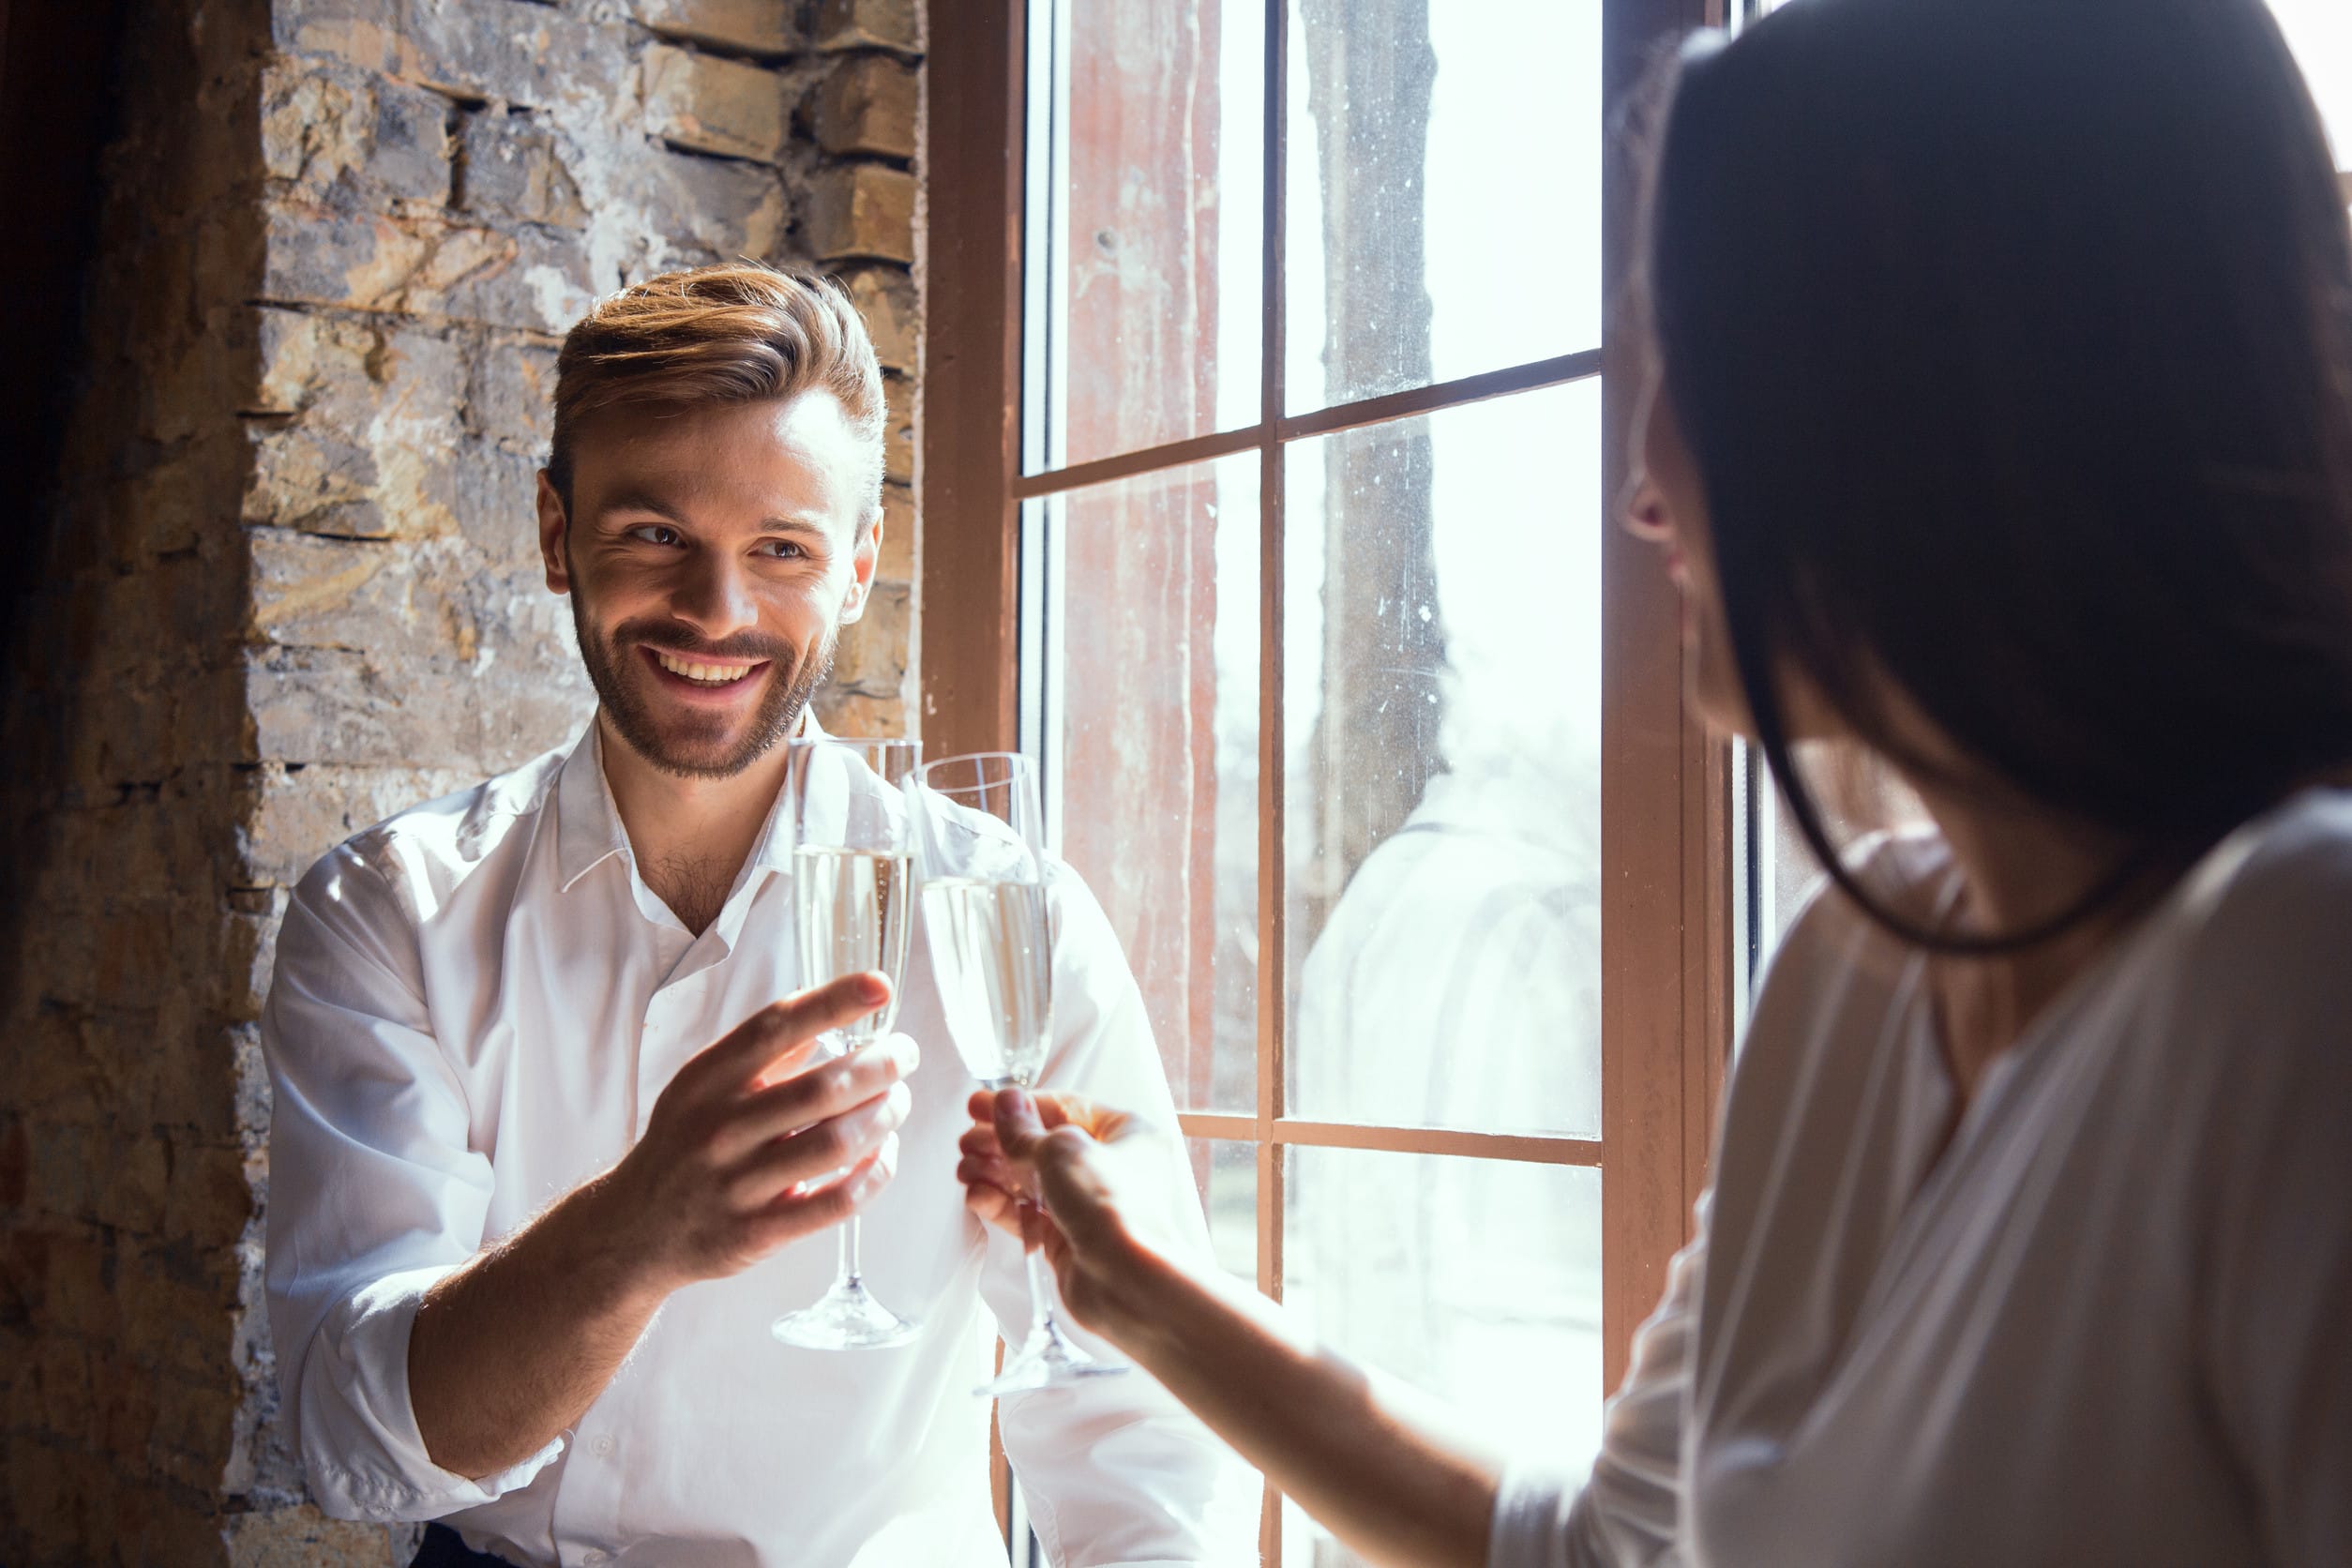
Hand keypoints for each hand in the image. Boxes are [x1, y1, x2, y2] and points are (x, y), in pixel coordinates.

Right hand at [601, 972, 916, 1291]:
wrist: (634, 1230)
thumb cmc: (685, 1144)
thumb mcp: (701, 1087)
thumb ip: (761, 1054)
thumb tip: (831, 1012)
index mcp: (707, 1081)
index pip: (775, 1028)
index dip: (833, 1002)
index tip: (879, 985)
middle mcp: (719, 1128)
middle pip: (822, 1089)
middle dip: (880, 1065)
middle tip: (904, 1054)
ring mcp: (737, 1184)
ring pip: (835, 1144)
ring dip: (884, 1116)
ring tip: (898, 1100)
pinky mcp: (756, 1234)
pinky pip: (835, 1203)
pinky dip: (874, 1175)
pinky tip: (884, 1154)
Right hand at [957, 1087, 1164, 1339]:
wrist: (1125, 1282)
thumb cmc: (1113, 1207)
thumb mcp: (1061, 1151)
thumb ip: (1024, 1129)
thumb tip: (1006, 1103)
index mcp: (1127, 1134)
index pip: (1066, 1107)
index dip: (1021, 1104)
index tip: (982, 1104)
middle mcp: (1112, 1168)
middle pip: (1045, 1145)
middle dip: (1001, 1142)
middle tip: (968, 1140)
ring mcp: (1089, 1206)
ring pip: (1032, 1180)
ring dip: (995, 1172)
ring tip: (965, 1167)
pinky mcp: (1068, 1239)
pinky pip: (1028, 1214)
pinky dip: (1001, 1204)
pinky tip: (976, 1195)